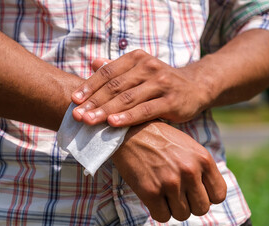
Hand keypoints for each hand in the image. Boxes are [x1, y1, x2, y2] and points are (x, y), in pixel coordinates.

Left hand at [71, 50, 211, 126]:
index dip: (89, 86)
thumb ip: (117, 68)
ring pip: (127, 98)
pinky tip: (113, 124)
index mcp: (136, 58)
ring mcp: (161, 83)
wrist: (195, 86)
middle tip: (76, 115)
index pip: (107, 72)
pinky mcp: (171, 100)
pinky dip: (128, 117)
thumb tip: (93, 62)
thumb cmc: (160, 81)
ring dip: (105, 111)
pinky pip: (146, 110)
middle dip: (93, 102)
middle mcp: (148, 67)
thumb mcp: (140, 70)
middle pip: (114, 86)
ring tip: (88, 121)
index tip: (74, 100)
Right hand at [112, 121, 226, 221]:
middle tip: (177, 194)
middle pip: (201, 209)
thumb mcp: (188, 146)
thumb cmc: (159, 139)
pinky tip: (153, 196)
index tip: (194, 192)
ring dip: (173, 208)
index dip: (207, 197)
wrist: (129, 132)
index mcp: (203, 159)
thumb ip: (201, 168)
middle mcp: (190, 171)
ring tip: (163, 192)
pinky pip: (163, 217)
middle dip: (190, 204)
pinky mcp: (150, 191)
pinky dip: (158, 211)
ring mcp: (170, 182)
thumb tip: (208, 194)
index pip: (218, 195)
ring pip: (182, 215)